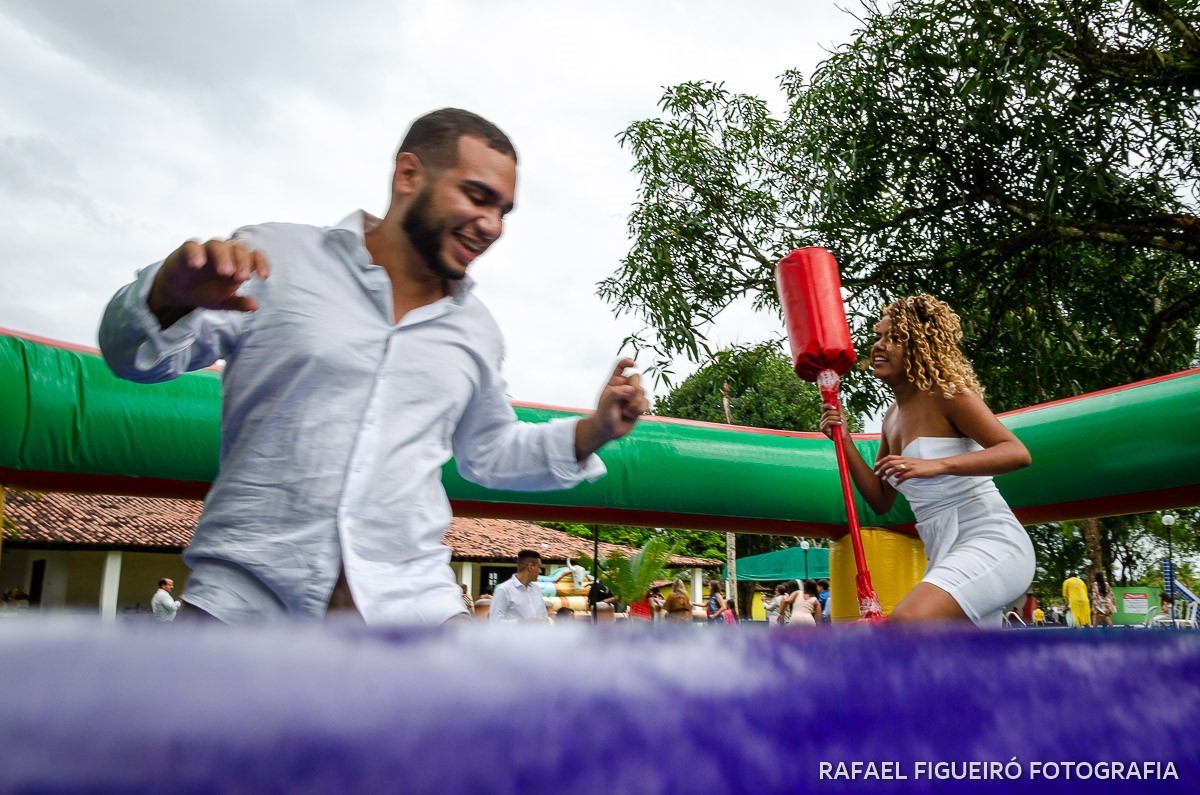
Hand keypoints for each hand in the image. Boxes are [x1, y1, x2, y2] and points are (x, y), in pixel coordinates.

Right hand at [149, 238, 270, 320]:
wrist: (180, 293)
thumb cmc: (206, 293)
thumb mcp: (223, 302)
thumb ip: (238, 303)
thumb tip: (255, 306)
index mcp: (237, 263)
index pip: (253, 256)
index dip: (260, 263)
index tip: (263, 276)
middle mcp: (224, 253)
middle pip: (237, 248)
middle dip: (242, 261)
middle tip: (241, 277)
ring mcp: (206, 250)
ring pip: (217, 244)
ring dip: (222, 257)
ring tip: (224, 272)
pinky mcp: (187, 250)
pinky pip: (192, 246)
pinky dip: (195, 253)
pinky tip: (197, 265)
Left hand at [576, 358, 649, 457]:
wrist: (608, 430)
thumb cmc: (604, 415)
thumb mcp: (605, 404)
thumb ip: (615, 394)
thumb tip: (631, 389)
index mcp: (614, 382)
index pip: (621, 366)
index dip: (627, 362)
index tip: (633, 364)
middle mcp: (624, 386)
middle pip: (636, 377)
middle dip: (634, 388)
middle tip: (627, 398)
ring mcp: (633, 396)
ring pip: (643, 391)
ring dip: (635, 402)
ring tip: (625, 411)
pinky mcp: (640, 405)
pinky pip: (647, 402)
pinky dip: (640, 409)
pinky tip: (631, 414)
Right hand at [818, 403, 849, 439]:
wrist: (844, 435)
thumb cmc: (842, 426)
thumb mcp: (841, 415)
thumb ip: (839, 407)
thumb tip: (838, 399)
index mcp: (826, 415)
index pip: (823, 407)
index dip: (828, 405)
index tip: (834, 407)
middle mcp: (822, 419)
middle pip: (827, 412)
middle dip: (836, 414)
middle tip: (840, 417)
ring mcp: (822, 424)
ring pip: (829, 416)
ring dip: (837, 419)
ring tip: (840, 422)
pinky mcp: (823, 429)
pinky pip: (829, 422)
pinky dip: (836, 422)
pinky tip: (839, 424)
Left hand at [873, 455, 943, 483]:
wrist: (937, 466)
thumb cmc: (925, 466)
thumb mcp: (913, 466)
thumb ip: (903, 470)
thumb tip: (895, 475)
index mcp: (906, 458)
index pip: (890, 457)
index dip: (882, 461)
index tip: (876, 465)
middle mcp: (907, 461)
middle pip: (891, 462)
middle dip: (882, 468)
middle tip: (877, 474)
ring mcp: (911, 466)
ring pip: (896, 468)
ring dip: (888, 474)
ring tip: (884, 479)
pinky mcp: (916, 472)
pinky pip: (905, 476)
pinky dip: (899, 480)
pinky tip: (896, 484)